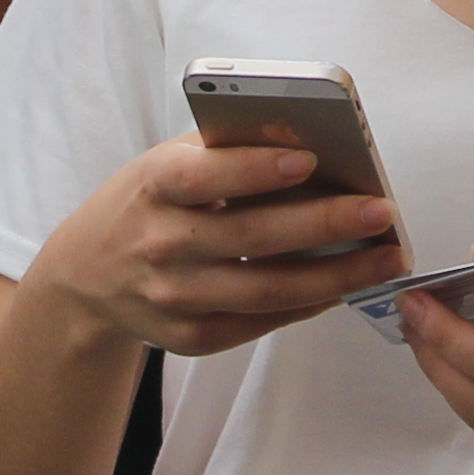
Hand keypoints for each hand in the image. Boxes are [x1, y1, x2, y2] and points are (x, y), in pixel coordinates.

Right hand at [26, 135, 407, 356]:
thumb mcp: (169, 161)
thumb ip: (228, 149)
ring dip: (335, 275)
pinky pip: (262, 322)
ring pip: (266, 291)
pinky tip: (348, 285)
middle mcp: (162, 244)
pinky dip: (310, 303)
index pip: (206, 176)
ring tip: (386, 258)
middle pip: (252, 237)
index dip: (257, 169)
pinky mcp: (192, 336)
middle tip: (380, 212)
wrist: (87, 275)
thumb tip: (311, 138)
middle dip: (324, 224)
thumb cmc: (148, 201)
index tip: (310, 158)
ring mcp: (175, 297)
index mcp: (156, 186)